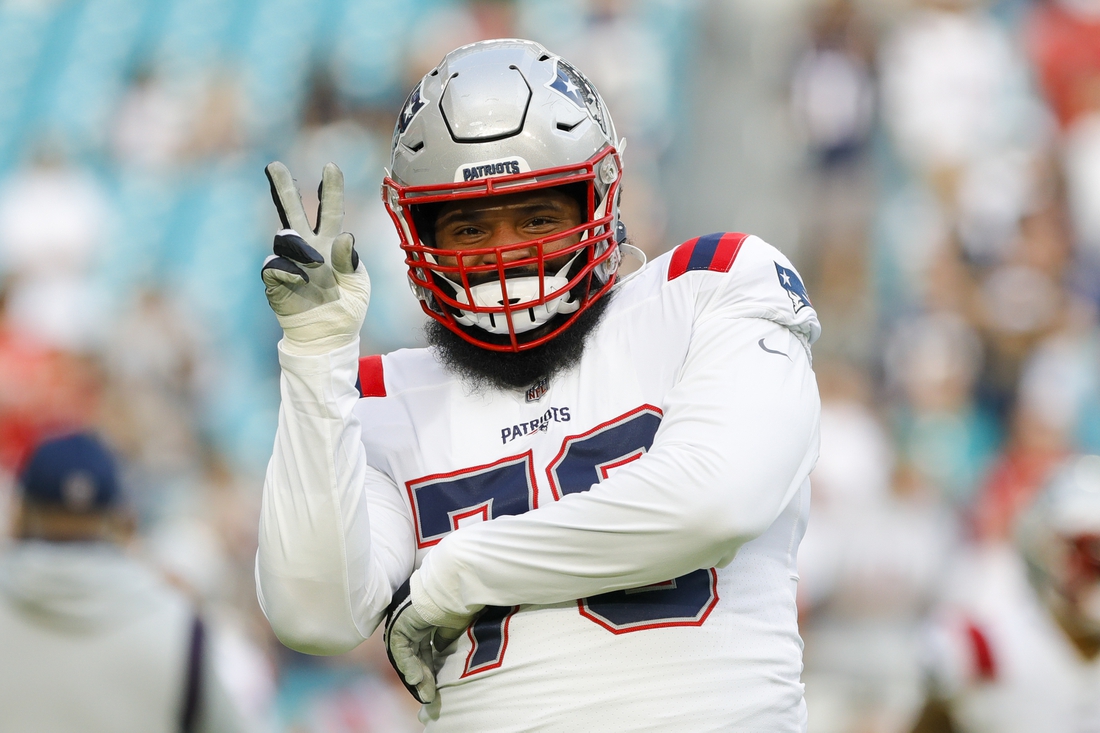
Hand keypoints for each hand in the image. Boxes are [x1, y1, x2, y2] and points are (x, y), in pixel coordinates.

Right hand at [262, 161, 370, 354]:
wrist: (330, 338)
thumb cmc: (347, 309)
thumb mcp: (359, 285)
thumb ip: (351, 261)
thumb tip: (344, 236)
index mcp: (331, 244)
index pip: (330, 211)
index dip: (330, 189)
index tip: (330, 166)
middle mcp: (308, 248)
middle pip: (292, 210)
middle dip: (283, 187)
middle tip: (274, 165)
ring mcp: (290, 263)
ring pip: (284, 236)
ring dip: (300, 245)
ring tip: (315, 262)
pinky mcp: (275, 280)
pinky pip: (274, 265)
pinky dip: (289, 270)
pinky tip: (302, 281)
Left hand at [383, 577, 471, 703]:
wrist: (455, 585)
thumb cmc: (459, 601)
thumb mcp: (454, 625)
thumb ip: (445, 638)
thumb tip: (441, 649)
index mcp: (424, 619)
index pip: (423, 648)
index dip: (429, 668)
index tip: (435, 686)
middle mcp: (411, 620)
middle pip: (414, 654)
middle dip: (423, 676)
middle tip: (430, 695)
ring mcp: (403, 621)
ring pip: (406, 655)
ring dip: (416, 675)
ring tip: (425, 693)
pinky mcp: (399, 624)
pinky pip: (400, 649)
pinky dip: (408, 665)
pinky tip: (416, 680)